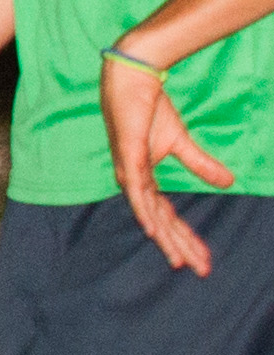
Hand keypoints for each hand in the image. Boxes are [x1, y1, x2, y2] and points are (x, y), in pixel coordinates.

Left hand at [106, 52, 237, 278]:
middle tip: (200, 271)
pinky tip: (151, 230)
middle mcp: (134, 183)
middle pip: (161, 223)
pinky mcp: (128, 158)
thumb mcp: (181, 143)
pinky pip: (137, 191)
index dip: (185, 238)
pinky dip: (144, 211)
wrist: (133, 83)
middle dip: (181, 247)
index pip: (168, 218)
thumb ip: (201, 164)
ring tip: (180, 261)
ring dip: (166, 238)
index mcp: (144, 182)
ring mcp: (128, 172)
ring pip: (150, 214)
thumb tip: (227, 182)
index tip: (202, 259)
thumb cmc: (149, 111)